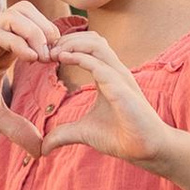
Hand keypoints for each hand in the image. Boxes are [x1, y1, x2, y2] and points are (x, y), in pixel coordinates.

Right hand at [0, 4, 66, 136]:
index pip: (33, 26)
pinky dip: (20, 41)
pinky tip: (30, 60)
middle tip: (57, 55)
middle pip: (27, 10)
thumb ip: (17, 127)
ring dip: (37, 31)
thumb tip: (41, 150)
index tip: (64, 63)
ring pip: (16, 14)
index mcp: (2, 52)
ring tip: (45, 56)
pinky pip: (0, 32)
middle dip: (48, 27)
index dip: (53, 40)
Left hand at [34, 29, 167, 169]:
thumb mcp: (84, 132)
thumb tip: (43, 147)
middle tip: (46, 51)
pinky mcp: (122, 89)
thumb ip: (63, 134)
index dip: (67, 45)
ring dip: (72, 44)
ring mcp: (120, 78)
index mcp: (108, 76)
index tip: (46, 56)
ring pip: (97, 44)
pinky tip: (62, 59)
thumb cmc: (121, 137)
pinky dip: (80, 58)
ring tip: (53, 53)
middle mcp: (115, 72)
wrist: (146, 150)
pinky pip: (100, 65)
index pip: (89, 47)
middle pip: (92, 39)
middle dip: (67, 39)